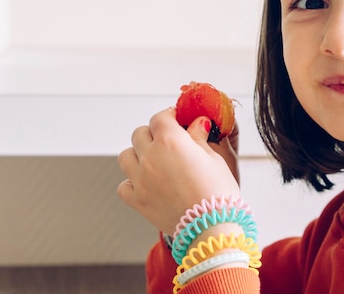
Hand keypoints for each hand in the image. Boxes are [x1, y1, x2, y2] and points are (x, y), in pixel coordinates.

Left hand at [117, 108, 240, 234]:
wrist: (212, 228)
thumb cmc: (219, 192)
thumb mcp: (215, 158)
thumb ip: (200, 138)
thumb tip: (198, 123)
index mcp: (171, 141)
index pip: (160, 117)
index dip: (169, 116)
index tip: (177, 120)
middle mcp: (150, 156)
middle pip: (140, 133)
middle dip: (153, 133)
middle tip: (168, 141)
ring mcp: (140, 179)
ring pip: (126, 156)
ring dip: (138, 154)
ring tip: (154, 161)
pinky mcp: (137, 200)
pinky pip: (124, 185)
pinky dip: (132, 182)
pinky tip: (147, 183)